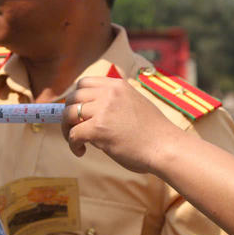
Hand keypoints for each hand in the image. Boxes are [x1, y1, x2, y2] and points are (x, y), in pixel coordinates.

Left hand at [63, 77, 183, 173]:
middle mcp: (109, 93)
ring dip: (67, 129)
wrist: (165, 147)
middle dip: (68, 113)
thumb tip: (90, 114)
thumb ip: (114, 104)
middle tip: (74, 129)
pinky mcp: (98, 128)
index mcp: (118, 85)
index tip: (76, 112)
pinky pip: (73, 134)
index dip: (76, 98)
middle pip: (73, 96)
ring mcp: (103, 109)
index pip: (84, 83)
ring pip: (68, 114)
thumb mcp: (134, 105)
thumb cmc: (153, 133)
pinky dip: (73, 144)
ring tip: (77, 142)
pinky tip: (81, 151)